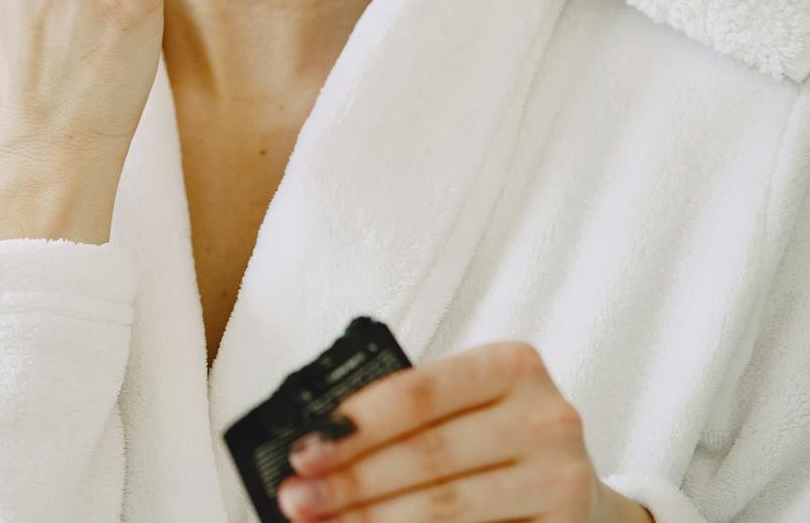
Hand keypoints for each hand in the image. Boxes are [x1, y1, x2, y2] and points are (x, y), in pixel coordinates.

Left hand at [276, 340, 652, 522]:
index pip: (420, 392)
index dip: (356, 424)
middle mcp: (547, 418)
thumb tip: (316, 445)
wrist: (579, 492)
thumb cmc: (497, 439)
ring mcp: (565, 479)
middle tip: (296, 498)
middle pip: (429, 455)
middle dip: (351, 481)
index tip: (302, 450)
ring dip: (374, 520)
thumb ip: (406, 417)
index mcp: (511, 366)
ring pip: (449, 506)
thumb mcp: (465, 407)